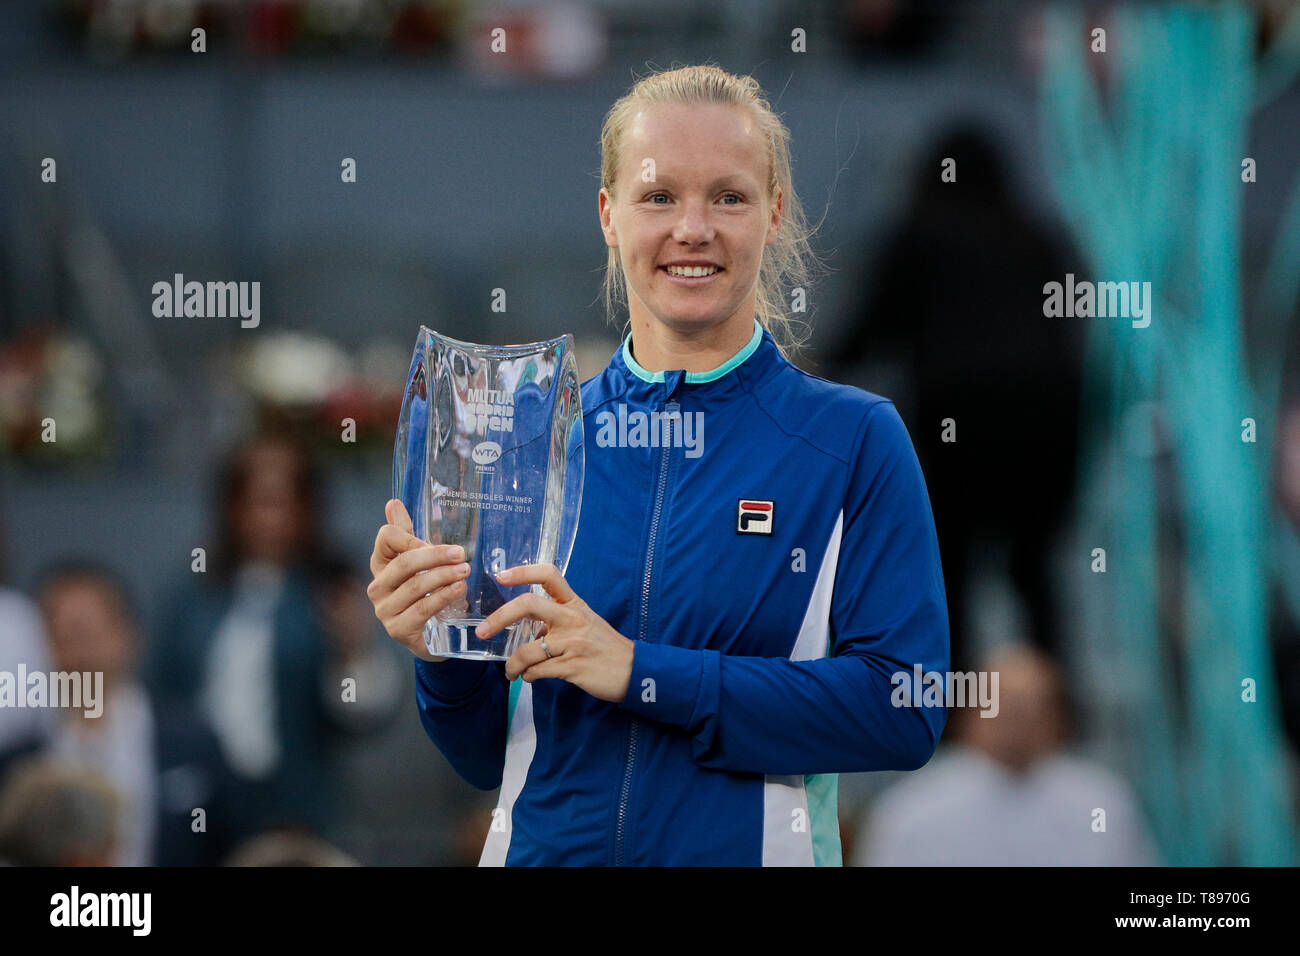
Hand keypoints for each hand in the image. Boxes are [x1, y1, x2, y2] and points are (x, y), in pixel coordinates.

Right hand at [366, 499, 470, 661]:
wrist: (432, 636)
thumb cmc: (425, 593)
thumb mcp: (419, 562)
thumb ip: (407, 533)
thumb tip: (393, 502)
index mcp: (380, 563)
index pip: (386, 538)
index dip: (409, 536)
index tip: (432, 540)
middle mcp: (377, 586)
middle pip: (404, 562)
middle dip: (435, 556)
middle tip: (461, 554)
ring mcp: (385, 610)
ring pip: (416, 586)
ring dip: (444, 576)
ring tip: (465, 571)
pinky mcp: (398, 629)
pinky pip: (422, 609)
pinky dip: (443, 598)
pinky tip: (458, 590)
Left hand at [476, 564, 634, 702]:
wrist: (635, 671)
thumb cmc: (606, 646)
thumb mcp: (585, 622)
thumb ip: (558, 619)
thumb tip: (529, 628)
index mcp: (575, 603)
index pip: (549, 575)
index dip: (523, 571)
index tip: (501, 576)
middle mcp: (572, 618)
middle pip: (528, 605)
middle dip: (499, 618)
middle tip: (482, 631)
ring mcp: (572, 643)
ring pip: (527, 650)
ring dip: (512, 665)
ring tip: (511, 672)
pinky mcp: (572, 667)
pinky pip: (537, 671)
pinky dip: (528, 677)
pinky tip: (530, 678)